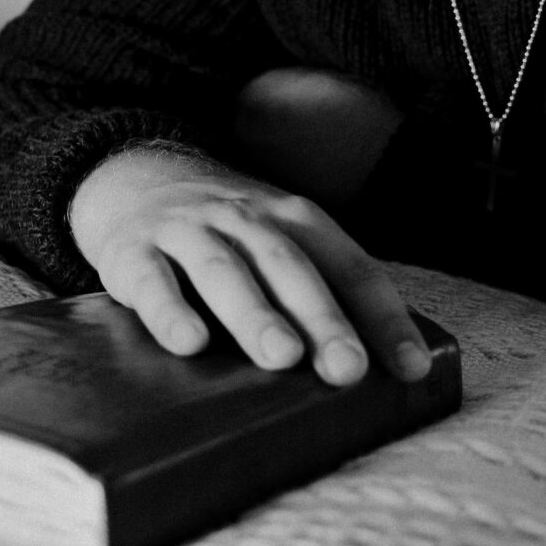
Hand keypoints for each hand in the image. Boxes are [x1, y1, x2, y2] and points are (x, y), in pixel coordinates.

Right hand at [69, 145, 430, 386]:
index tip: (412, 368)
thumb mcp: (277, 242)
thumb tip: (378, 367)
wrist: (134, 176)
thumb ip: (319, 289)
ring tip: (282, 357)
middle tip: (347, 369)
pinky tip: (188, 343)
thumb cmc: (227, 233)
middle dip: (323, 319)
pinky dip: (170, 311)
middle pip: (291, 267)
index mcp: (295, 220)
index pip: (350, 266)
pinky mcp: (132, 251)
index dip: (384, 317)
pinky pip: (152, 282)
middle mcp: (245, 219)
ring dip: (256, 314)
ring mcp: (187, 231)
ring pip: (225, 272)